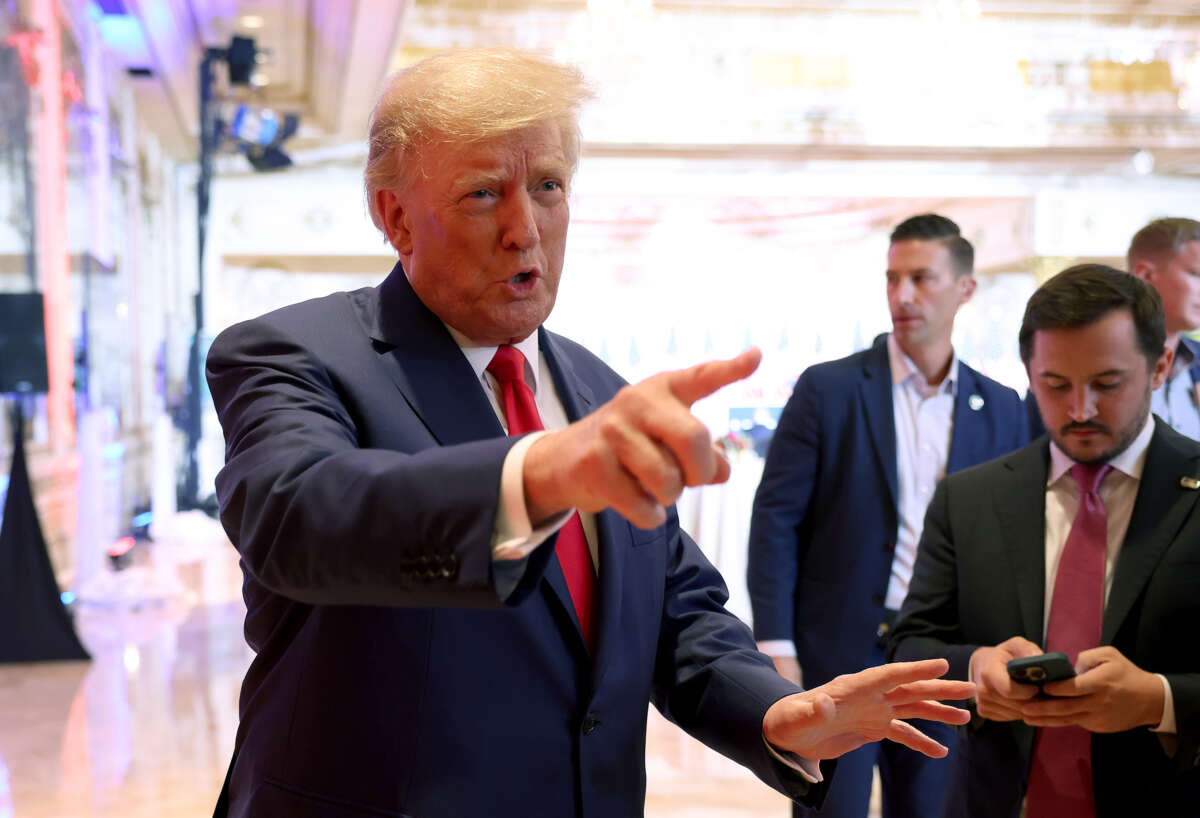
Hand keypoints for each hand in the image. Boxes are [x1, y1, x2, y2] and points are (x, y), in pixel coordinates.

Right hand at [523, 348, 760, 527]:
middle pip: (693, 440)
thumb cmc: (627, 448)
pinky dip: (650, 516)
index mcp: (661, 390)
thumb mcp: (663, 440)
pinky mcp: (594, 464)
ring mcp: (613, 431)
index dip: (731, 369)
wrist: (562, 460)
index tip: (757, 356)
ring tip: (655, 489)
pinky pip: (643, 506)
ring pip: (668, 480)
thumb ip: (699, 453)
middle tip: (690, 480)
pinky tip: (640, 506)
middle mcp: (637, 402)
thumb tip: (723, 471)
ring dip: (669, 497)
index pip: (701, 377)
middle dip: (699, 472)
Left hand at [761, 659, 973, 760]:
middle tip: (971, 687)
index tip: (942, 664)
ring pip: (912, 708)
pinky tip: (941, 752)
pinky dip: (921, 742)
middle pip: (910, 688)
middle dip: (940, 687)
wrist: (785, 733)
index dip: (915, 669)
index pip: (889, 675)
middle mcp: (868, 696)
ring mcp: (873, 711)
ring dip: (938, 712)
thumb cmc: (787, 720)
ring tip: (966, 717)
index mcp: (853, 687)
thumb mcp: (796, 717)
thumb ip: (812, 710)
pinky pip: (902, 734)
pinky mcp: (872, 728)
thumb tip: (824, 704)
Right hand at [970, 636, 1040, 721]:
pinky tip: (1022, 700)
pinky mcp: (984, 712)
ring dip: (1030, 708)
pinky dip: (1020, 712)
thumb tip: (1039, 659)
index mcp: (989, 672)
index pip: (1009, 690)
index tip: (1038, 687)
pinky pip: (1011, 718)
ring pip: (1016, 714)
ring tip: (1034, 696)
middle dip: (1035, 701)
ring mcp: (982, 703)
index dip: (1028, 691)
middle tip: (1044, 693)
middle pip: (1017, 705)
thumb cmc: (1003, 655)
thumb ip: (1028, 650)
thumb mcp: (1015, 645)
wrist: (983, 664)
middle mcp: (982, 689)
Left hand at [1020, 646, 1164, 732]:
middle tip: (1023, 707)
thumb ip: (1087, 657)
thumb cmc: (1126, 673)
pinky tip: (1043, 719)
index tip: (1040, 687)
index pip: (1073, 688)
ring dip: (1046, 719)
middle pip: (1066, 707)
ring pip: (1068, 719)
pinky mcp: (1099, 726)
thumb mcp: (1110, 655)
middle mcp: (1098, 702)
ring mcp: (1098, 717)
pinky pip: (1076, 722)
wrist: (1151, 700)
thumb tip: (1068, 666)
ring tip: (1026, 717)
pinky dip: (1059, 721)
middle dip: (1043, 708)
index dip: (1056, 689)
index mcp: (1100, 683)